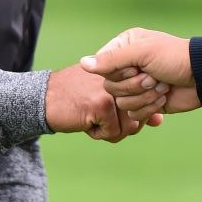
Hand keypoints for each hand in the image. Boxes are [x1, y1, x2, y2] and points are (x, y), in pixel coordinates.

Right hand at [44, 64, 161, 140]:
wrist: (41, 98)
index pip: (146, 97)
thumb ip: (138, 103)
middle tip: (103, 115)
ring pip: (130, 126)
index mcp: (125, 67)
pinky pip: (114, 132)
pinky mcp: (101, 104)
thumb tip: (159, 121)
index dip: (135, 111)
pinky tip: (85, 122)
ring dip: (111, 130)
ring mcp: (111, 88)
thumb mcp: (109, 94)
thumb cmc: (77, 96)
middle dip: (124, 124)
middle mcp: (121, 74)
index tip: (117, 109)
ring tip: (94, 118)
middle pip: (141, 114)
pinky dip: (99, 134)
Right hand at [80, 28, 201, 119]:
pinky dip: (149, 109)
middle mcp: (127, 66)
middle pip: (110, 87)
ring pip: (121, 103)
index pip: (102, 67)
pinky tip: (163, 99)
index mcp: (124, 47)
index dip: (119, 73)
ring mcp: (136, 85)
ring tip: (162, 87)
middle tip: (154, 77)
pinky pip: (132, 114)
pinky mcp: (144, 103)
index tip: (137, 68)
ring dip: (144, 98)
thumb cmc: (174, 58)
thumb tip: (83, 63)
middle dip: (135, 86)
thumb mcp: (142, 53)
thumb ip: (112, 60)